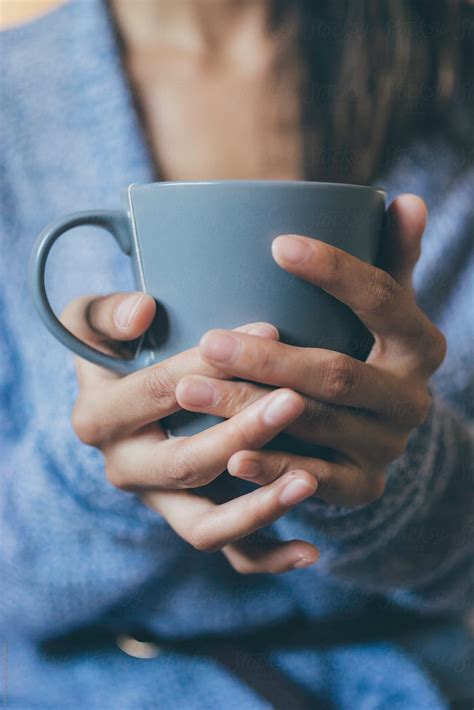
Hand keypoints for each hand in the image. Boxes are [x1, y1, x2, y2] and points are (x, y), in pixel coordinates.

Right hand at [61, 294, 318, 572]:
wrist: (123, 391)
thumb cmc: (116, 348)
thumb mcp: (92, 322)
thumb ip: (107, 313)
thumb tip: (142, 313)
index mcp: (97, 418)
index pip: (158, 392)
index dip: (212, 366)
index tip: (269, 335)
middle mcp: (123, 469)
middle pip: (186, 464)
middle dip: (243, 434)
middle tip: (295, 403)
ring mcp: (159, 501)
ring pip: (206, 525)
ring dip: (259, 508)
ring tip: (309, 482)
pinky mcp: (190, 518)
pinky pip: (229, 553)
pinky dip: (268, 557)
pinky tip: (311, 551)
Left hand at [177, 195, 446, 506]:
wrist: (378, 430)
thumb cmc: (364, 349)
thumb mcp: (383, 306)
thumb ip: (391, 256)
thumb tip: (408, 199)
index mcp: (420, 343)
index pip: (384, 299)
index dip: (335, 272)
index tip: (277, 244)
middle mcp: (412, 398)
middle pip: (337, 373)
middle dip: (268, 359)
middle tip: (208, 341)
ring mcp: (389, 445)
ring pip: (316, 425)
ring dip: (250, 410)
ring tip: (191, 389)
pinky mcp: (364, 485)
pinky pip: (316, 480)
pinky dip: (273, 468)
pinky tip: (229, 455)